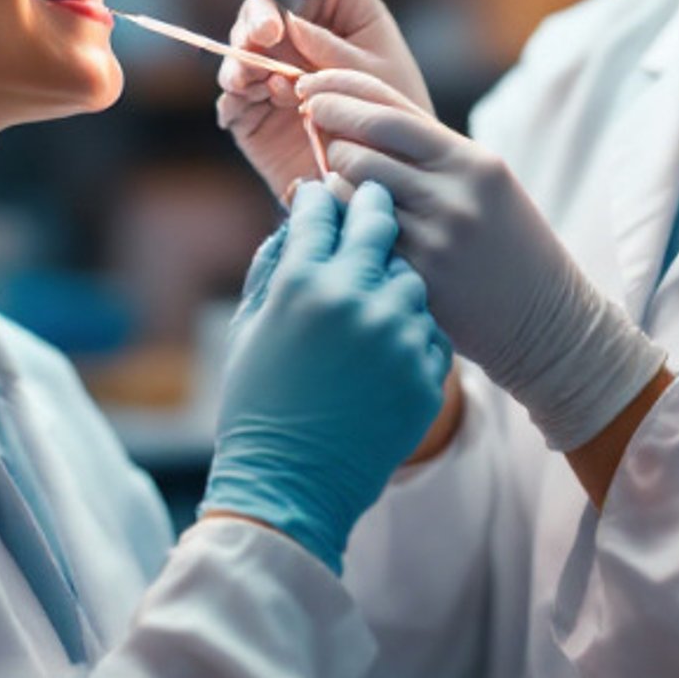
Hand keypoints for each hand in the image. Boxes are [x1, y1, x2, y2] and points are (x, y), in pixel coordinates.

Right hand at [200, 180, 452, 573]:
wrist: (291, 485)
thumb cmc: (258, 404)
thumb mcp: (249, 327)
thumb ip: (273, 264)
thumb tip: (296, 217)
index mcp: (303, 282)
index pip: (321, 209)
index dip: (320, 196)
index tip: (322, 192)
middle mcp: (355, 299)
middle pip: (380, 224)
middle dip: (373, 207)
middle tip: (373, 203)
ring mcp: (397, 336)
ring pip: (412, 280)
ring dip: (394, 282)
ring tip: (373, 304)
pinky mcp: (426, 372)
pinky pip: (429, 331)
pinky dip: (411, 334)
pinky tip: (387, 352)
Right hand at [217, 0, 432, 206]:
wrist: (390, 176)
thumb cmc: (396, 118)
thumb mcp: (374, 80)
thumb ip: (333, 52)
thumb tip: (288, 24)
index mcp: (345, 10)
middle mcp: (304, 32)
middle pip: (267, 5)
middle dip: (257, 17)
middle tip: (262, 37)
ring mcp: (275, 68)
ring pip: (242, 48)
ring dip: (240, 58)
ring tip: (248, 77)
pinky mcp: (256, 108)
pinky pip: (234, 97)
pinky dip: (234, 96)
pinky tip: (241, 100)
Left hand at [296, 69, 667, 453]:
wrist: (547, 321)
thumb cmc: (506, 246)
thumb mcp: (482, 185)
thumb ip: (427, 154)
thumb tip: (353, 121)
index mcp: (471, 160)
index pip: (389, 108)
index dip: (340, 91)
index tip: (309, 86)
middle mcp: (455, 193)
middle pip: (362, 146)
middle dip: (329, 136)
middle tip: (315, 135)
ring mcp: (436, 238)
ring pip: (351, 192)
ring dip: (332, 183)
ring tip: (336, 185)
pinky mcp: (418, 278)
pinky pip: (357, 239)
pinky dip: (343, 227)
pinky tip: (344, 228)